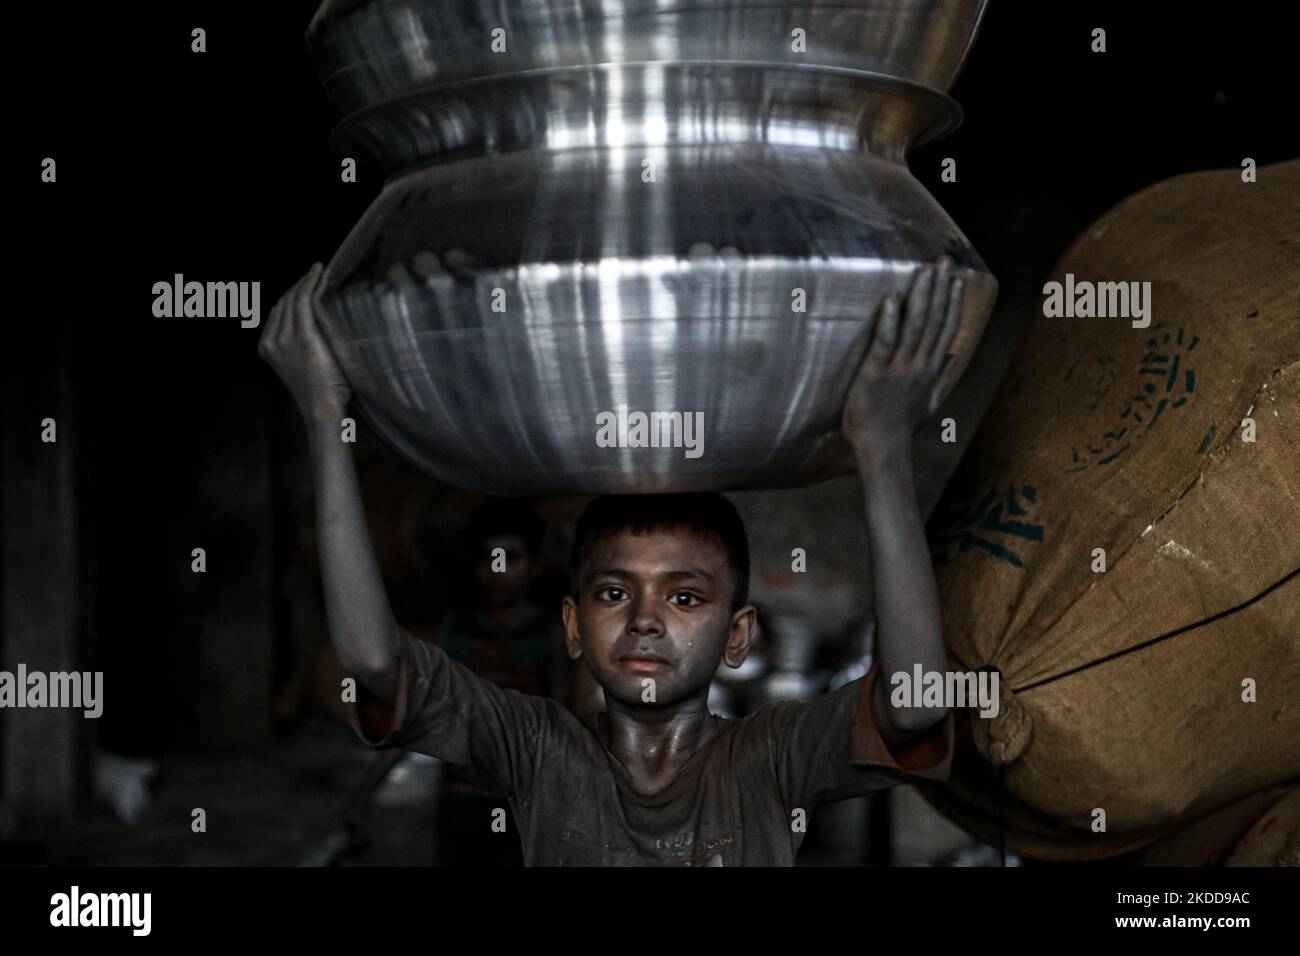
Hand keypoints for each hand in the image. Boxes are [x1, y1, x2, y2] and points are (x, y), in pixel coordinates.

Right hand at [258, 263, 351, 419]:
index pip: (278, 310)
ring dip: (306, 280)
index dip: (292, 293)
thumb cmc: (322, 391)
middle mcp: (270, 340)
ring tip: (319, 270)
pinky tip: (319, 274)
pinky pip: (304, 301)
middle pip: (283, 302)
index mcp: (266, 347)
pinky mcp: (302, 337)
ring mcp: (284, 339)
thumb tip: (317, 325)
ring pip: (293, 298)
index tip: (307, 282)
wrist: (323, 409)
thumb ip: (301, 345)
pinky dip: (311, 283)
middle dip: (298, 284)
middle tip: (315, 272)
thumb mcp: (303, 365)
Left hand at [841, 259, 963, 453]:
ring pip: (915, 325)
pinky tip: (892, 299)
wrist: (882, 448)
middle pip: (934, 319)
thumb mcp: (928, 400)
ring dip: (921, 296)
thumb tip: (953, 357)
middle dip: (940, 289)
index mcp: (930, 369)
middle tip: (944, 261)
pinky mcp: (876, 373)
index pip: (947, 328)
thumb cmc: (900, 426)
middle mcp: (919, 364)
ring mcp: (900, 368)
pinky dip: (890, 320)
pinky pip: (885, 342)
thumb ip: (941, 376)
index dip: (952, 302)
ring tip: (925, 271)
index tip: (956, 279)